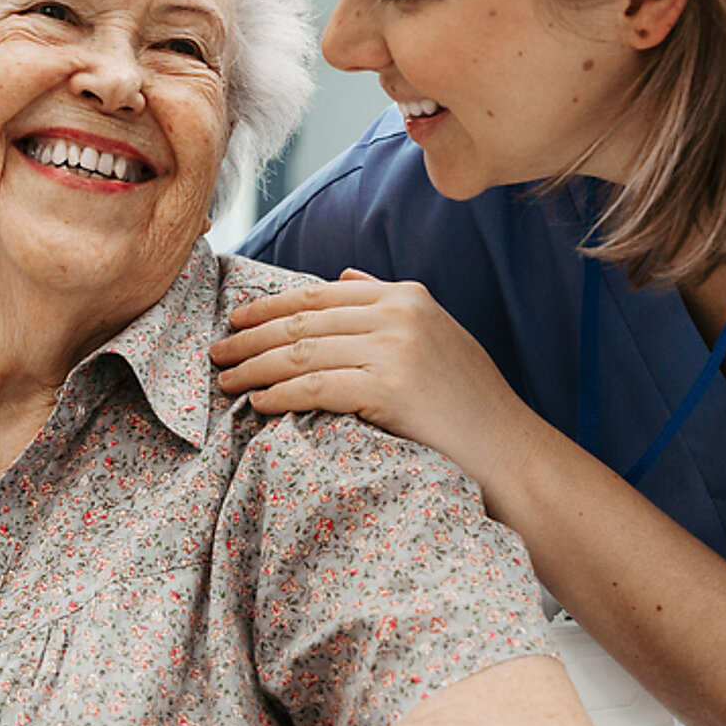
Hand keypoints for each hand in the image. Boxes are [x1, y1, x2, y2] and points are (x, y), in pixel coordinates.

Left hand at [210, 270, 532, 482]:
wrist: (507, 450)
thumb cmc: (468, 402)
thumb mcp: (436, 335)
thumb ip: (388, 301)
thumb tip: (343, 274)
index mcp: (406, 295)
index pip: (320, 293)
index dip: (270, 305)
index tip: (236, 319)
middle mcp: (399, 314)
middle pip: (303, 320)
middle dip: (251, 336)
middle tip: (217, 351)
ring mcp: (394, 349)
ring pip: (301, 352)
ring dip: (255, 367)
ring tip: (226, 380)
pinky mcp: (388, 388)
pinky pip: (315, 386)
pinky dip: (279, 393)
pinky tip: (258, 402)